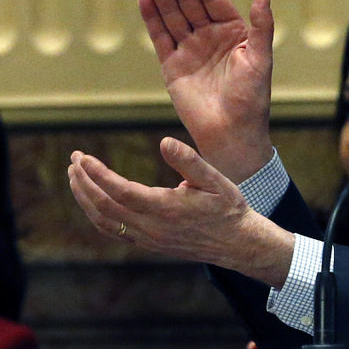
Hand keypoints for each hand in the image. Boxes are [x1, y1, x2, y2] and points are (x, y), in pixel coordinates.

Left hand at [68, 137, 292, 287]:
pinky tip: (92, 199)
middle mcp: (151, 227)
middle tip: (74, 159)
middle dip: (83, 182)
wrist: (236, 242)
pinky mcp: (147, 243)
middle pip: (103, 206)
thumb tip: (164, 142)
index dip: (97, 174)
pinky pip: (112, 230)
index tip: (83, 157)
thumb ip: (189, 160)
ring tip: (75, 176)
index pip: (119, 190)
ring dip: (84, 198)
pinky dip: (95, 213)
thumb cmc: (227, 207)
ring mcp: (147, 238)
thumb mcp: (215, 179)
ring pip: (103, 220)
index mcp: (165, 208)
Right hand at [139, 0, 273, 181]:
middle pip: (189, 1)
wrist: (232, 134)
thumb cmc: (253, 98)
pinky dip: (152, 19)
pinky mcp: (172, 66)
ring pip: (172, 14)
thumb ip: (262, 27)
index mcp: (233, 31)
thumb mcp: (261, 59)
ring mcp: (189, 49)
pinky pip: (160, 37)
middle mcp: (210, 36)